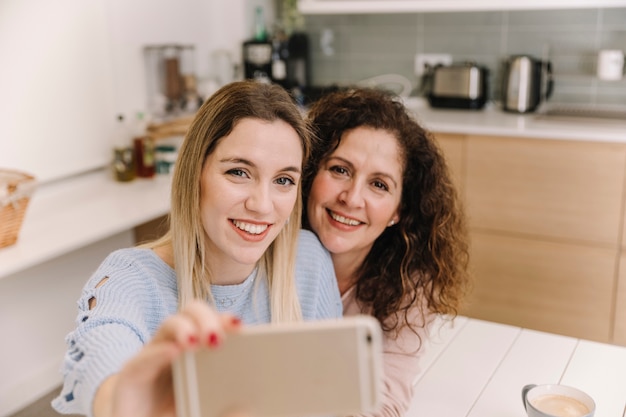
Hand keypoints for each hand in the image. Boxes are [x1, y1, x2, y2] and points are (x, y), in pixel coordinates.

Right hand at [93, 300, 241, 416]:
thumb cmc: (173, 415)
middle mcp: (174, 345)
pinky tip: (174, 352)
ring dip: (186, 328)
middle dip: (207, 319)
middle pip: (191, 313)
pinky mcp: (132, 373)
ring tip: (199, 342)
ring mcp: (152, 355)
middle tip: (218, 339)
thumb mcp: (203, 409)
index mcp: (196, 351)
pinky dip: (160, 352)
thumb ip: (222, 408)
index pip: (212, 323)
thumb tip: (246, 409)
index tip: (240, 326)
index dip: (225, 320)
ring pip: (169, 324)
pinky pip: (145, 356)